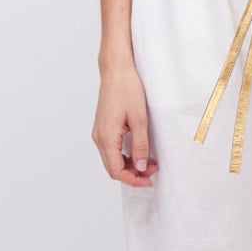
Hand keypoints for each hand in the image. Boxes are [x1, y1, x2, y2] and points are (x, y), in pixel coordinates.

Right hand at [93, 63, 158, 185]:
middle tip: (153, 171)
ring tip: (149, 162)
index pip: (116, 170)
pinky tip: (139, 152)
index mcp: (106, 137)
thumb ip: (140, 145)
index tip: (149, 179)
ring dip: (129, 165)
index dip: (133, 180)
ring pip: (112, 160)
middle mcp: (99, 137)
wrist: (116, 70)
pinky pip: (111, 150)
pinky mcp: (103, 128)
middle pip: (113, 168)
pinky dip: (124, 156)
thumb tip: (141, 167)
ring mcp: (99, 133)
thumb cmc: (127, 89)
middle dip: (133, 174)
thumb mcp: (139, 119)